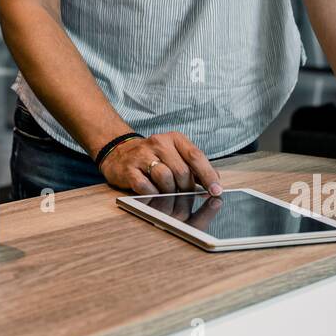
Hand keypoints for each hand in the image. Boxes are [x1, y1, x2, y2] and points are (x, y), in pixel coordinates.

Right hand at [97, 131, 222, 195]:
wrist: (119, 153)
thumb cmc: (153, 158)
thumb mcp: (175, 155)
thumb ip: (194, 167)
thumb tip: (215, 184)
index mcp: (174, 139)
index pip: (196, 156)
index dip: (208, 175)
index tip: (216, 191)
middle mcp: (159, 143)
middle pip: (182, 171)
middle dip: (187, 188)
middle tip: (185, 196)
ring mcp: (142, 155)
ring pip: (165, 178)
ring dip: (169, 192)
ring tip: (167, 192)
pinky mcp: (129, 169)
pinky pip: (146, 186)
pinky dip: (153, 194)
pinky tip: (152, 192)